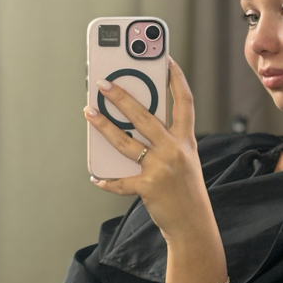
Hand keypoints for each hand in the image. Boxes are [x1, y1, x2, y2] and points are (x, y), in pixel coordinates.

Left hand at [83, 58, 211, 242]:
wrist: (194, 224)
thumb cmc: (185, 189)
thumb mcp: (184, 159)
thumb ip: (166, 140)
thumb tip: (131, 123)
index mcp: (186, 140)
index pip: (184, 101)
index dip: (176, 78)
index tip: (165, 58)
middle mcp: (175, 150)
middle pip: (145, 116)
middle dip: (122, 96)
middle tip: (103, 83)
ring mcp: (162, 168)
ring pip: (126, 141)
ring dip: (103, 125)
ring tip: (88, 112)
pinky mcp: (149, 186)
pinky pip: (121, 180)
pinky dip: (106, 179)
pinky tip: (96, 176)